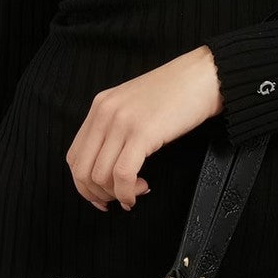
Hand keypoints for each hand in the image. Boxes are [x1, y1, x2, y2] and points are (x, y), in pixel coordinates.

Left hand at [66, 44, 222, 210]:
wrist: (204, 76)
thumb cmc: (177, 92)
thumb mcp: (134, 105)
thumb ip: (116, 127)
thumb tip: (110, 166)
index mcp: (100, 106)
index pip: (74, 155)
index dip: (83, 184)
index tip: (99, 195)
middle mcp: (104, 113)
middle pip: (82, 170)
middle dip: (97, 194)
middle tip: (116, 201)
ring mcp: (122, 122)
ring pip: (100, 175)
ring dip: (117, 194)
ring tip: (136, 191)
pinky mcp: (142, 133)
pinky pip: (123, 174)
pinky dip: (127, 192)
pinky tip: (141, 190)